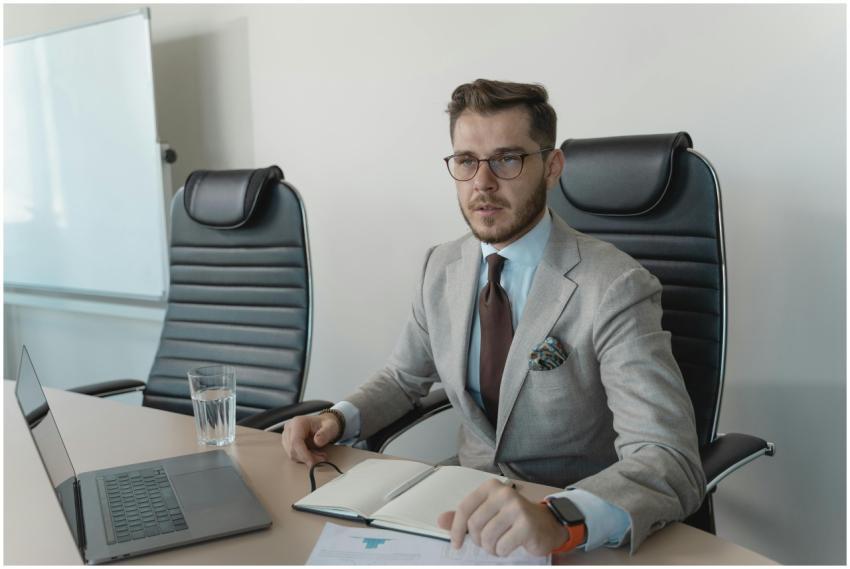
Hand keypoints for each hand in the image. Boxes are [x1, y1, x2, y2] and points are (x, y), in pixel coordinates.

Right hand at [280, 414, 339, 464]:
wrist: (323, 424)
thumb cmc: (327, 425)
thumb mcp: (331, 427)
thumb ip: (326, 433)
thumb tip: (317, 442)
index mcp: (298, 422)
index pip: (295, 441)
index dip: (303, 454)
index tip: (313, 463)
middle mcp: (289, 428)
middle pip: (292, 449)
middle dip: (307, 458)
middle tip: (322, 459)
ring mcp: (286, 436)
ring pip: (292, 454)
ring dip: (306, 459)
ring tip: (320, 455)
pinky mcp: (287, 443)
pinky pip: (293, 455)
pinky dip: (304, 458)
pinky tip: (314, 454)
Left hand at [437, 479, 568, 556]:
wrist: (546, 524)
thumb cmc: (513, 519)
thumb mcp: (487, 513)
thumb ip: (465, 517)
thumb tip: (441, 520)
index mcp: (490, 487)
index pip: (465, 509)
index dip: (457, 529)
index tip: (456, 543)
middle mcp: (503, 493)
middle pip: (475, 525)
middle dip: (478, 541)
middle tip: (488, 543)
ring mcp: (516, 508)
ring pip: (487, 537)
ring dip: (491, 548)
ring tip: (499, 545)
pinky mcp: (526, 524)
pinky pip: (502, 546)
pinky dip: (502, 551)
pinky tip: (509, 546)